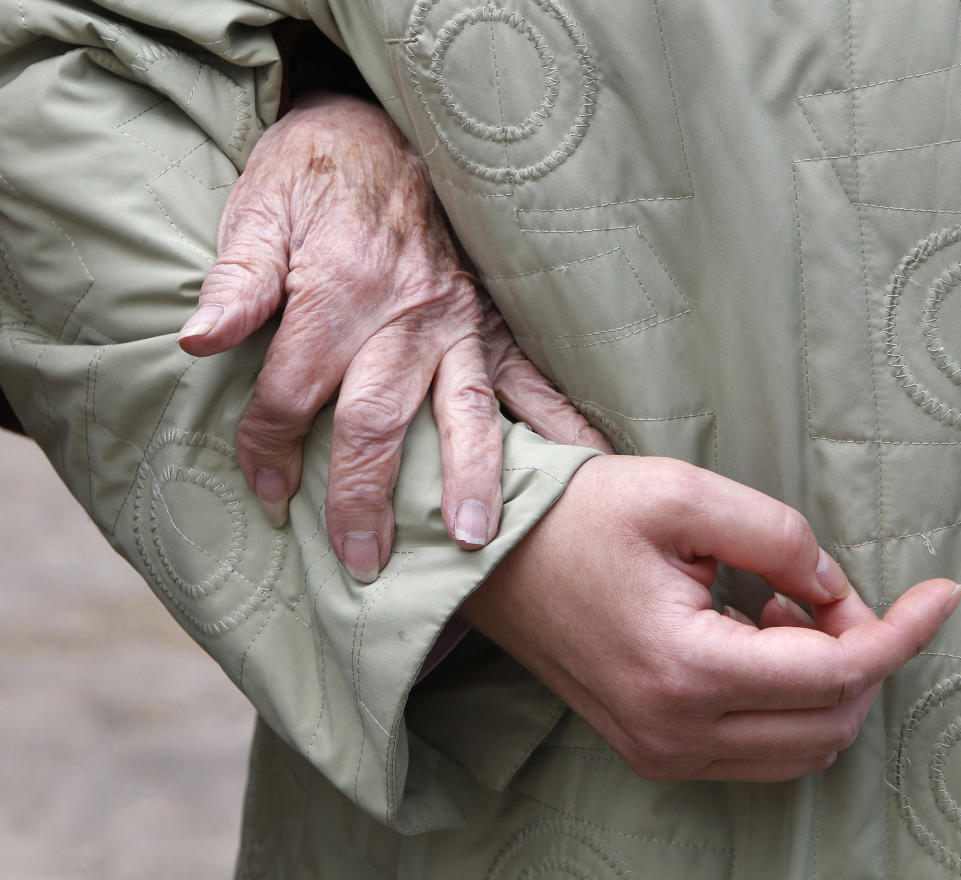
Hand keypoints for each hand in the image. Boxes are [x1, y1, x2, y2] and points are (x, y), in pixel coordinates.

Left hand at [178, 93, 609, 581]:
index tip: (264, 490)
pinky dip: (564, 425)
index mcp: (337, 290)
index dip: (268, 447)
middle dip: (366, 495)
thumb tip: (198, 342)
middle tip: (362, 560)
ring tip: (471, 540)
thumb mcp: (260, 203)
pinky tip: (588, 467)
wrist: (390, 124)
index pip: (293, 391)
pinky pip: (535, 380)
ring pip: (466, 412)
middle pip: (379, 420)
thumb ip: (236, 278)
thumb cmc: (318, 168)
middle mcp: (405, 314)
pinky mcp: (494, 324)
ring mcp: (460, 323)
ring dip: (469, 478)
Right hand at [462, 456, 960, 781]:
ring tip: (782, 605)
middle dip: (863, 653)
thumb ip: (778, 537)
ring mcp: (664, 751)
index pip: (837, 673)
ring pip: (801, 747)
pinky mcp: (655, 749)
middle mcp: (677, 731)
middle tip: (831, 588)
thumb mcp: (683, 496)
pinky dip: (786, 701)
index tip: (945, 595)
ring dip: (825, 681)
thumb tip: (834, 587)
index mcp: (687, 669)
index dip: (904, 632)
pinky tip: (757, 635)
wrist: (496, 558)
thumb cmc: (579, 518)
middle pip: (830, 722)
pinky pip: (758, 751)